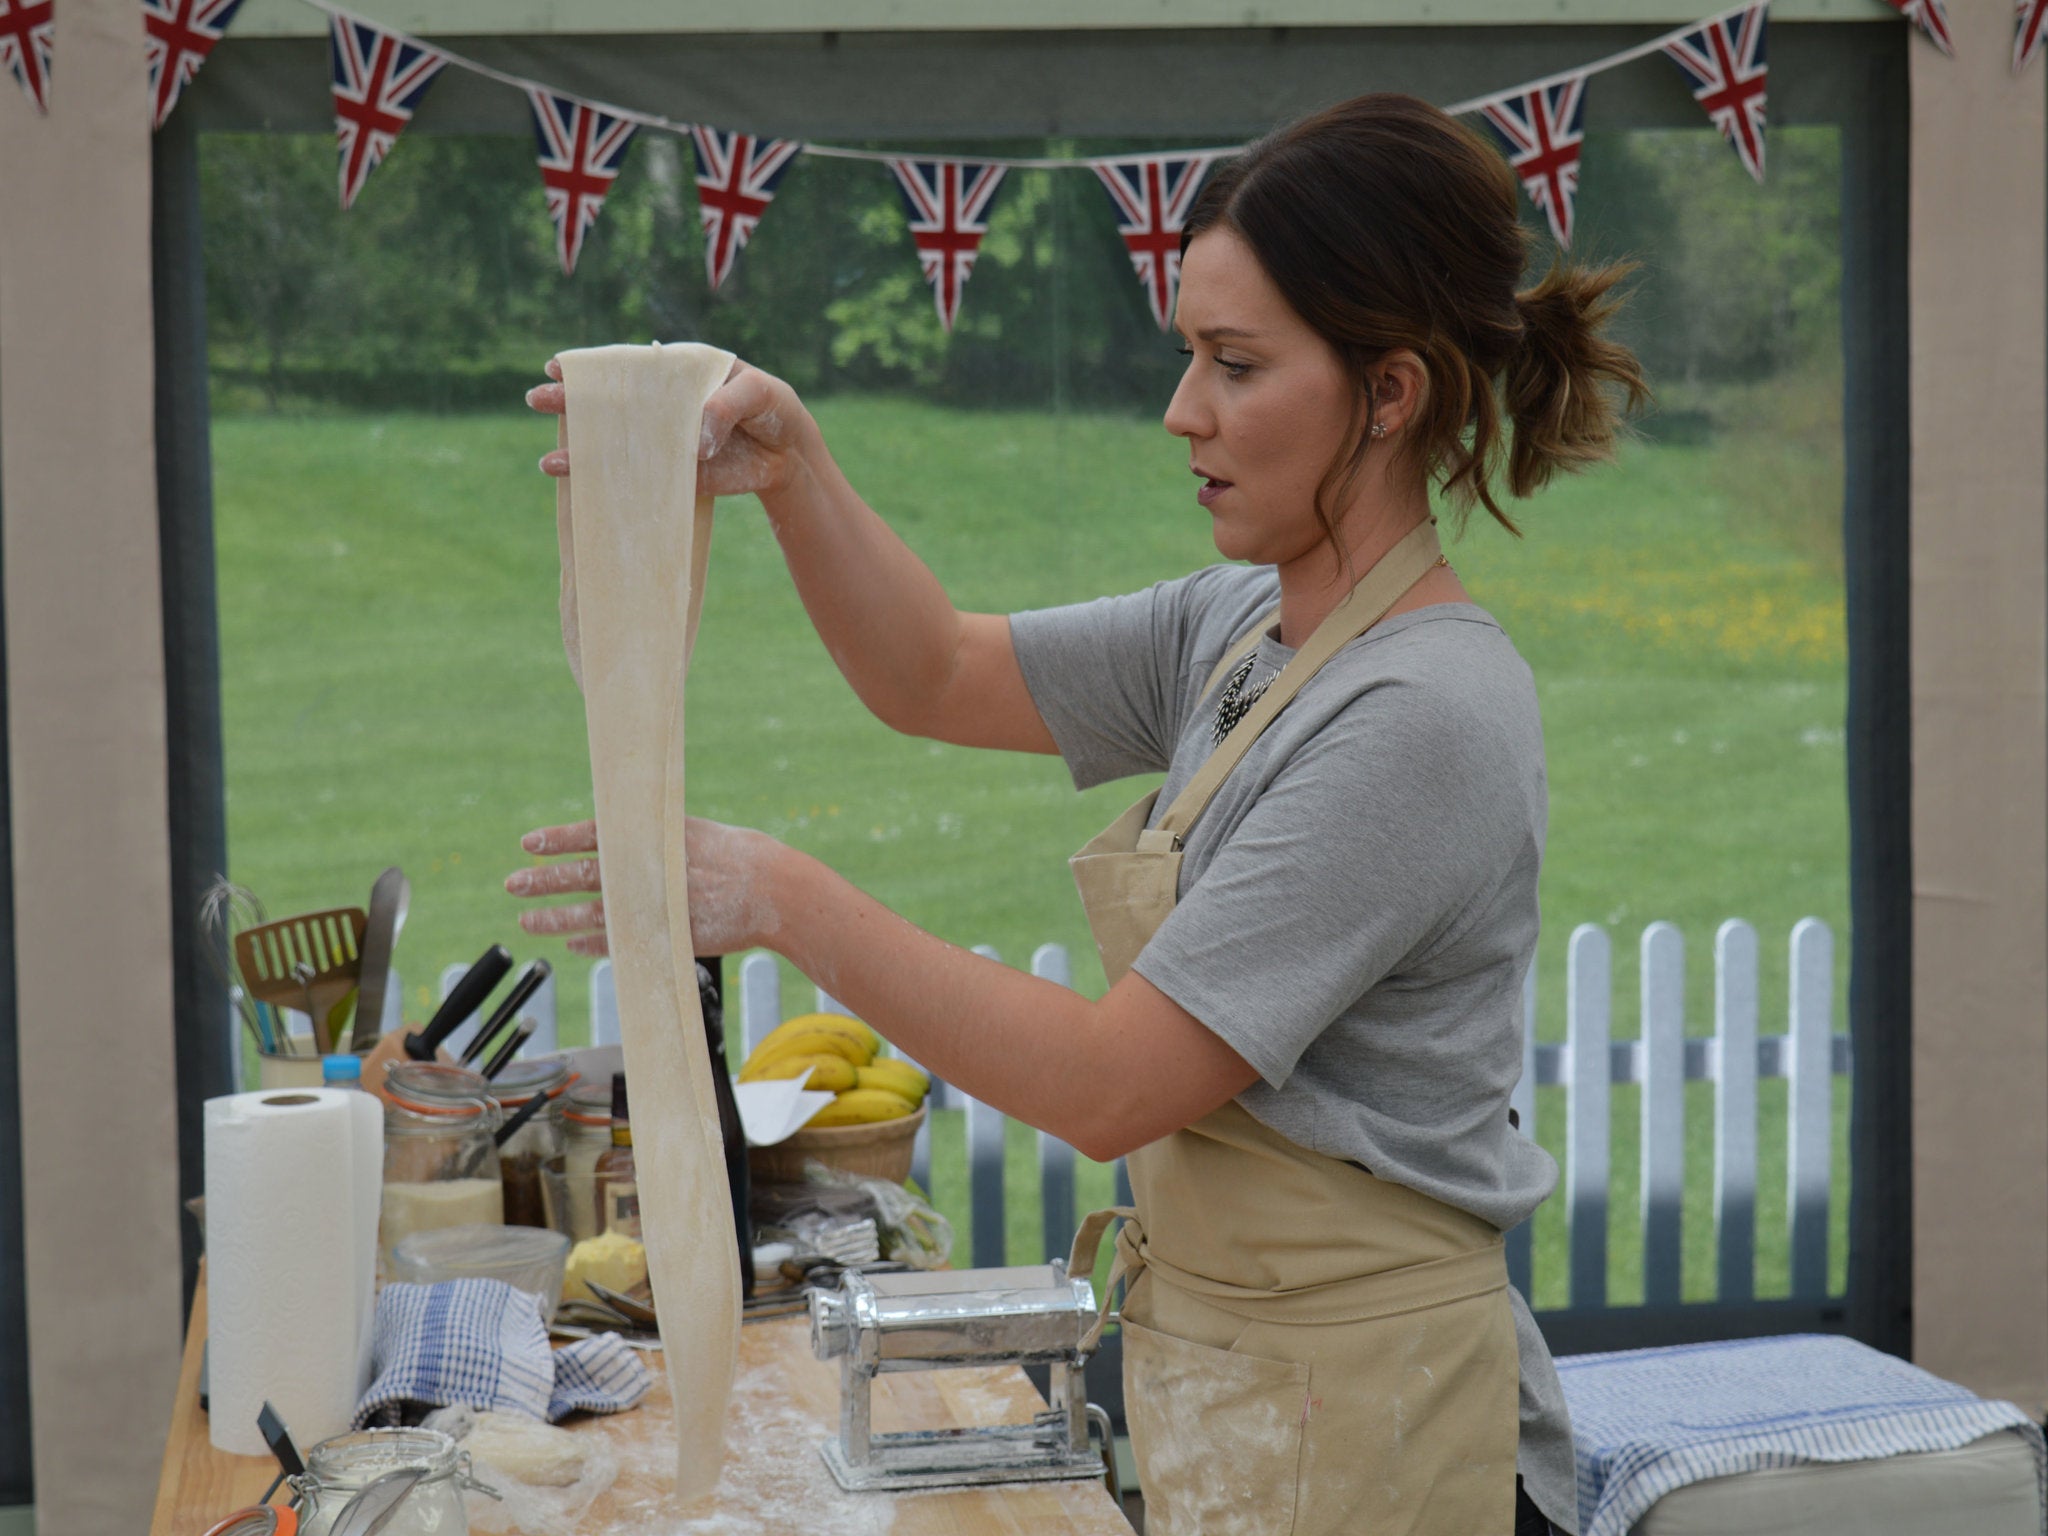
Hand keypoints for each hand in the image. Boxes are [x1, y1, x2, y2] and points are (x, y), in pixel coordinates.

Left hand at [506, 816, 789, 957]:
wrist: (775, 892)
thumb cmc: (741, 854)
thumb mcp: (695, 831)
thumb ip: (656, 837)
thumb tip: (624, 833)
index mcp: (652, 838)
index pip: (591, 835)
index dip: (557, 840)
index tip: (528, 843)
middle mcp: (646, 871)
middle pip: (580, 876)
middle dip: (542, 881)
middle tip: (513, 884)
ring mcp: (653, 906)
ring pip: (591, 914)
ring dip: (555, 918)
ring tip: (527, 921)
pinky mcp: (665, 935)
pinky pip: (618, 943)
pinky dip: (593, 943)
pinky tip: (572, 945)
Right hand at [526, 356, 816, 499]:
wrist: (791, 453)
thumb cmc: (774, 408)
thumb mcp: (758, 392)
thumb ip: (725, 406)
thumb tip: (694, 443)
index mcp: (678, 374)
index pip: (630, 366)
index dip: (594, 366)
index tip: (560, 367)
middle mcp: (664, 407)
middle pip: (611, 402)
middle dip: (572, 402)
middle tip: (537, 399)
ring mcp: (667, 443)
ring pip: (617, 444)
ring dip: (582, 452)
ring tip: (548, 463)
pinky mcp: (678, 476)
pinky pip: (640, 481)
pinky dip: (612, 485)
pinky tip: (582, 489)